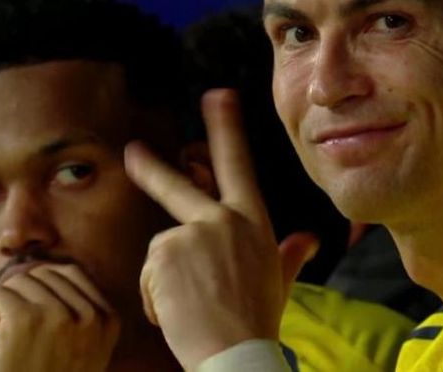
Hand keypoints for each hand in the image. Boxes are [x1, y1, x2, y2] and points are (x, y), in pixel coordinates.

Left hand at [0, 263, 119, 371]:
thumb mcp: (82, 354)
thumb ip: (79, 316)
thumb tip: (46, 271)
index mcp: (108, 321)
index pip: (72, 273)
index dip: (42, 281)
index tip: (22, 299)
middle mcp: (89, 315)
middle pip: (45, 274)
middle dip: (19, 289)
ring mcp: (58, 316)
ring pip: (20, 281)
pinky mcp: (25, 320)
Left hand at [124, 88, 317, 370]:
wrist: (237, 355)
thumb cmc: (256, 320)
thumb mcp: (279, 283)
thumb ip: (291, 256)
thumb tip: (310, 238)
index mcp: (251, 222)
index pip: (238, 165)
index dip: (226, 127)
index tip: (217, 95)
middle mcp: (223, 219)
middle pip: (179, 186)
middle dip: (152, 168)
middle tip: (132, 152)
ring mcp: (193, 232)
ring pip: (163, 248)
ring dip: (167, 280)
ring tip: (192, 305)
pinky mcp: (166, 251)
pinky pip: (150, 273)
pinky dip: (156, 296)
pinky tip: (177, 312)